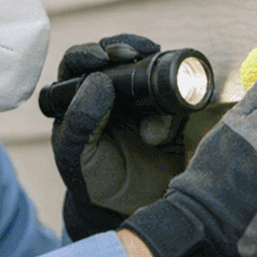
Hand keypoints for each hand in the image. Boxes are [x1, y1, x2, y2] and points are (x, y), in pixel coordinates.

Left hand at [50, 34, 187, 240]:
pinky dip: (177, 98)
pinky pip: (179, 90)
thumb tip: (99, 81)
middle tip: (132, 55)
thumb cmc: (96, 181)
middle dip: (124, 48)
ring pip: (148, 65)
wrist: (132, 209)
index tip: (101, 59)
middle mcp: (112, 91)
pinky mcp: (173, 107)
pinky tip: (167, 131)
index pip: (78, 63)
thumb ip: (80, 123)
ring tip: (152, 120)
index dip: (87, 54)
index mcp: (80, 98)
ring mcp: (144, 96)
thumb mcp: (78, 156)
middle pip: (114, 53)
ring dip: (152, 75)